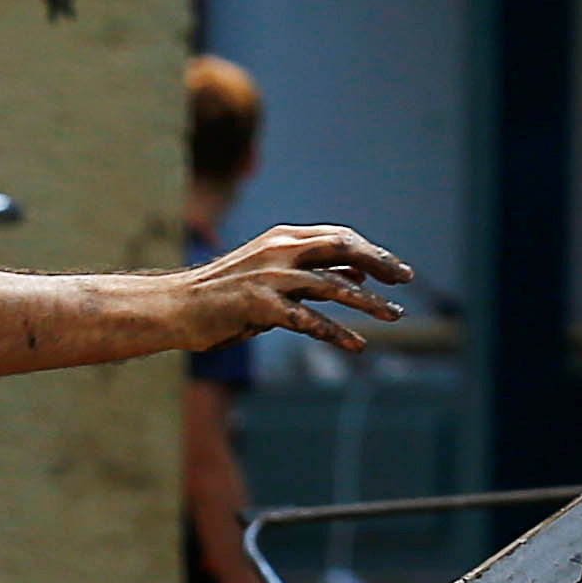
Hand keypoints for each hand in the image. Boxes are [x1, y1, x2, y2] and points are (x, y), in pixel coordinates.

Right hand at [181, 224, 410, 352]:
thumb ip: (315, 274)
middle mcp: (278, 250)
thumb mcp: (275, 276)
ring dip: (367, 302)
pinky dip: (335, 333)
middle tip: (404, 282)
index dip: (371, 252)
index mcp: (283, 238)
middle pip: (341, 247)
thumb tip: (360, 276)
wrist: (177, 307)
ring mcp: (269, 276)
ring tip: (394, 317)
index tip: (397, 272)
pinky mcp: (259, 305)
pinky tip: (356, 345)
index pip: (339, 237)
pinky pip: (307, 319)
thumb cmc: (227, 295)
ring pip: (331, 285)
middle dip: (378, 262)